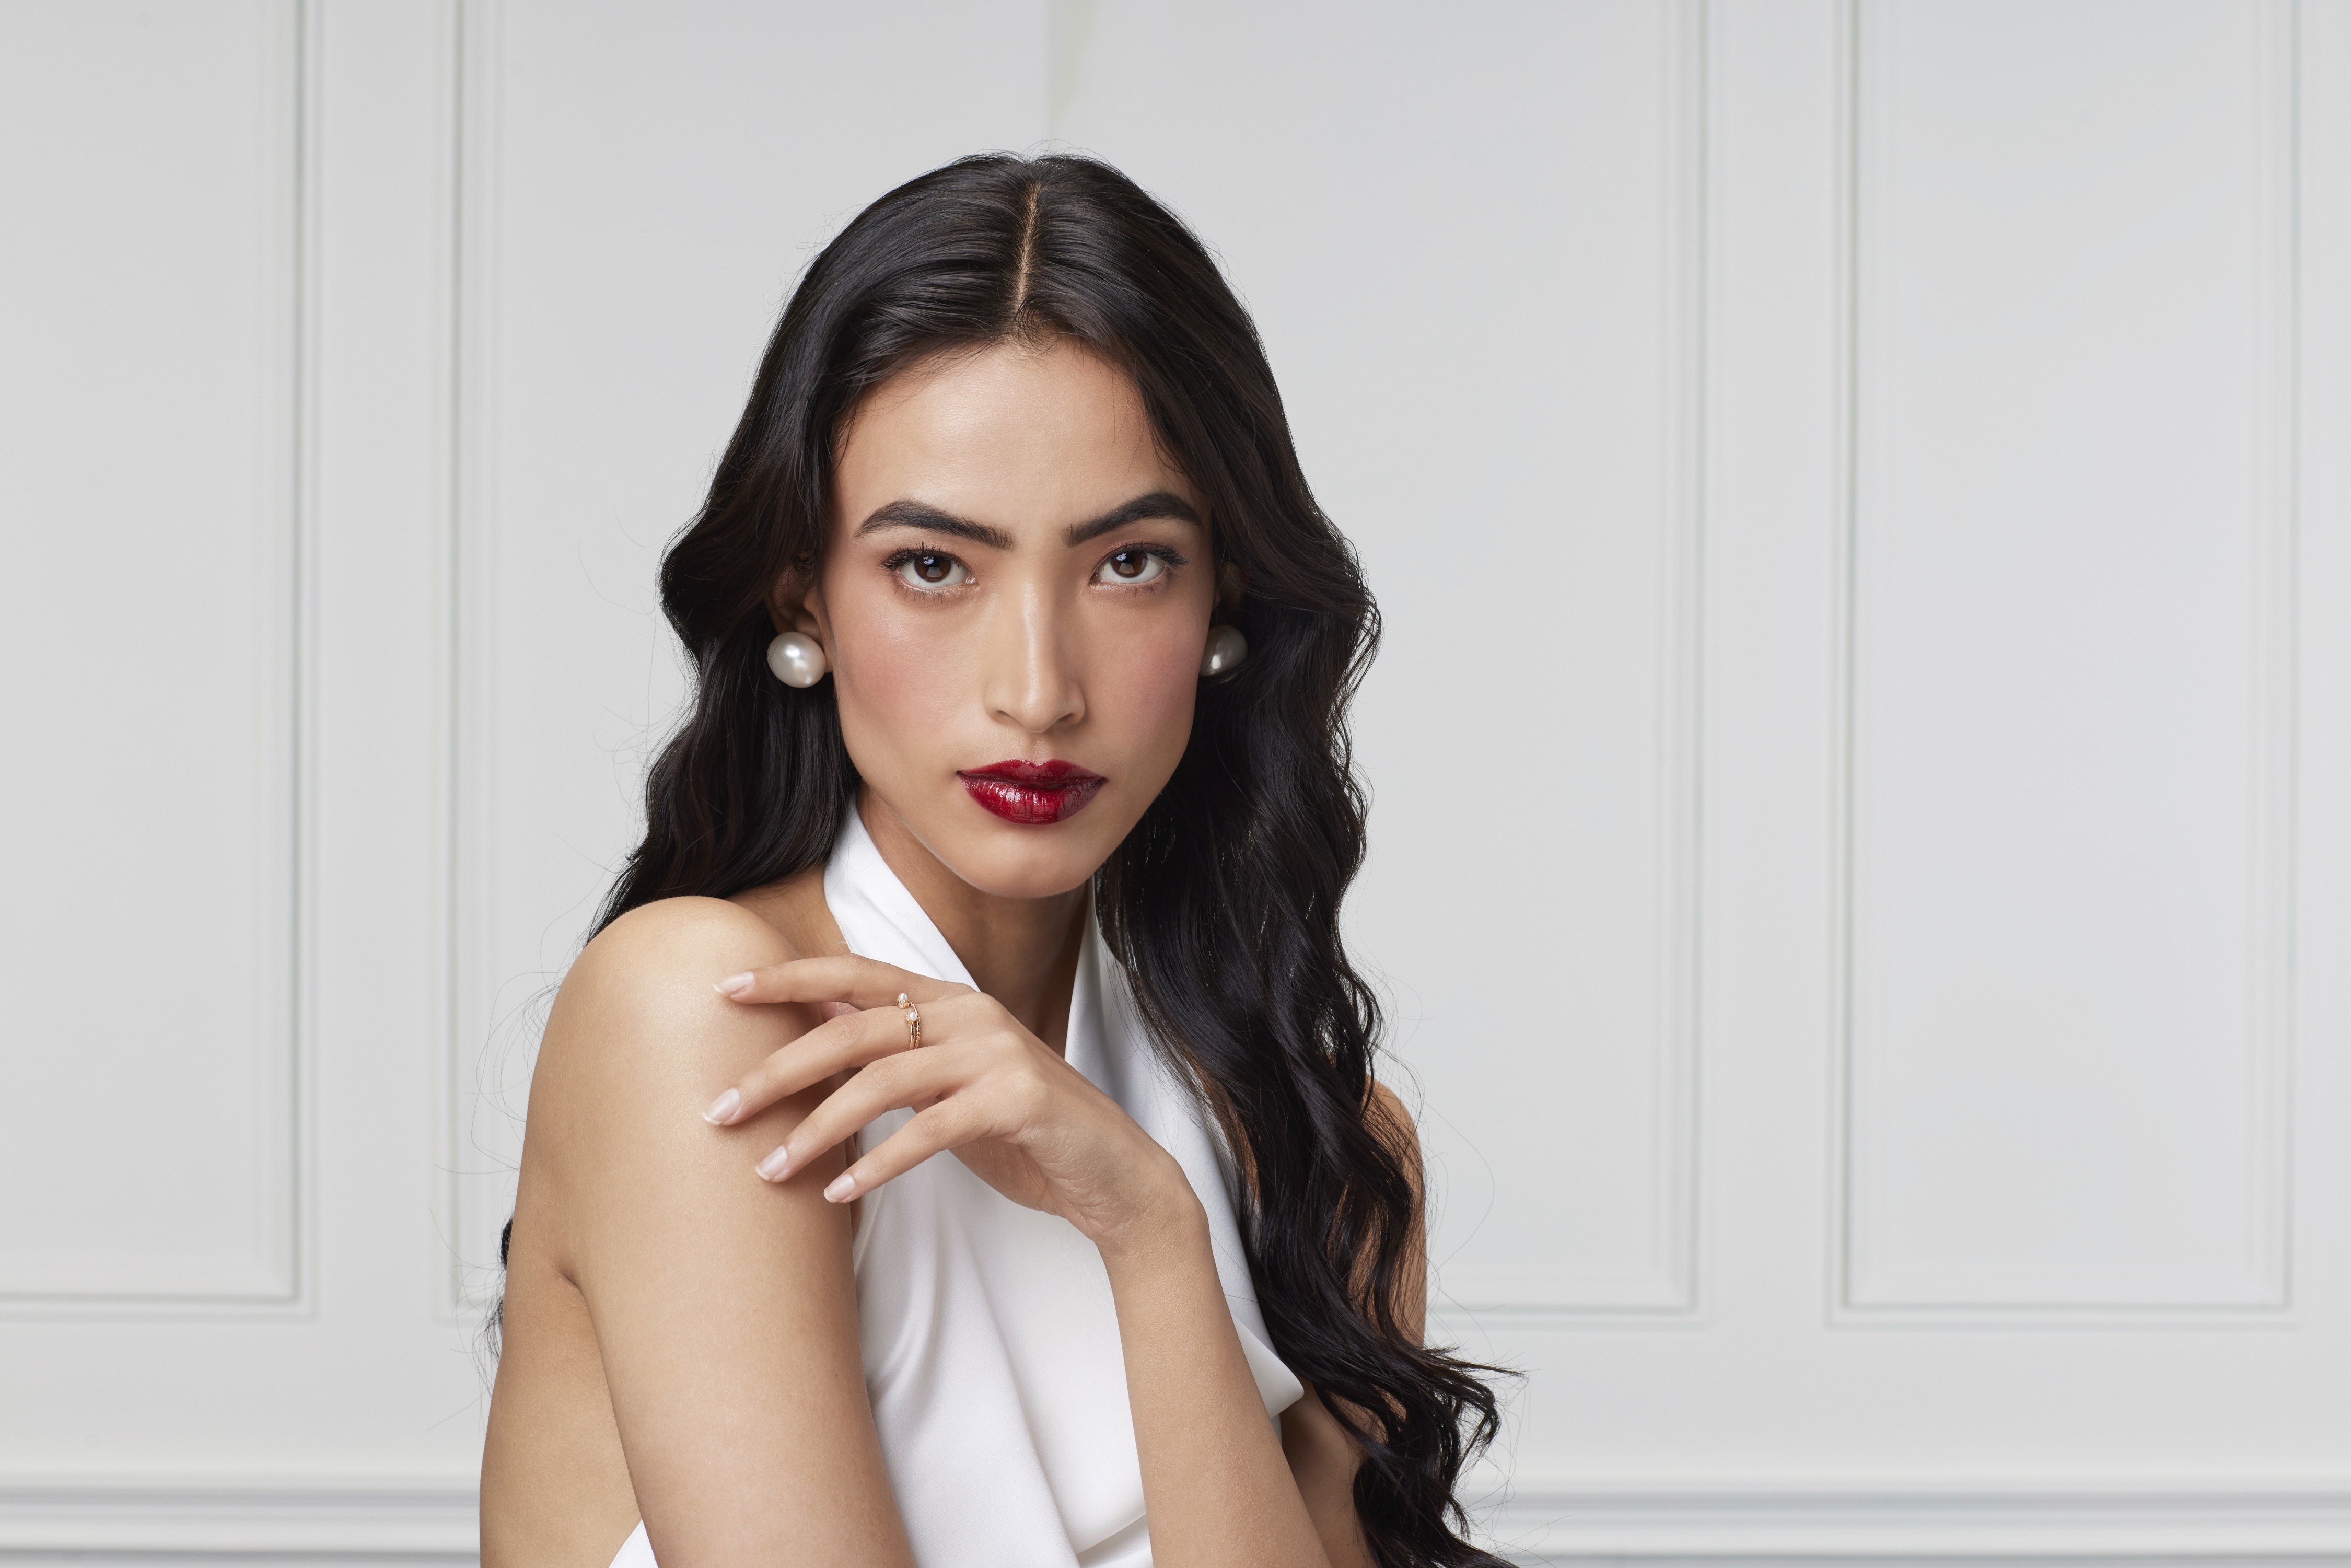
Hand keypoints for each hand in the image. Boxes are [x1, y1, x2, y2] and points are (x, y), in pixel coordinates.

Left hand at [700, 955, 1195, 1251]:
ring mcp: (997, 1053)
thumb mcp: (946, 1088)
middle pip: (853, 1026)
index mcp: (950, 1001)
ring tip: (768, 1169)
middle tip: (719, 1108)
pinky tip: (837, 1193)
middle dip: (778, 1067)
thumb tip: (806, 1038)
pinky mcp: (1017, 1100)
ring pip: (882, 1078)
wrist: (1115, 1176)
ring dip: (815, 1126)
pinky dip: (876, 1162)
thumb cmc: (1020, 1134)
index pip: (855, 974)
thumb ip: (890, 1058)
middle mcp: (971, 1014)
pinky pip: (928, 1129)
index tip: (723, 990)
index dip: (787, 977)